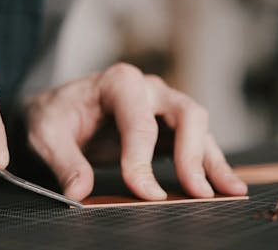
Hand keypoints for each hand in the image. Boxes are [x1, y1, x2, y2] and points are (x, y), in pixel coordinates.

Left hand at [26, 63, 246, 201]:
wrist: (60, 110)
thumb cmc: (56, 115)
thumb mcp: (47, 134)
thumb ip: (64, 161)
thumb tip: (80, 191)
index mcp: (120, 83)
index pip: (140, 123)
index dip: (143, 161)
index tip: (144, 193)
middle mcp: (149, 90)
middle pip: (187, 115)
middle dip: (192, 155)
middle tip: (195, 192)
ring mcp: (163, 107)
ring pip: (200, 129)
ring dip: (214, 161)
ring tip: (230, 191)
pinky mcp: (169, 128)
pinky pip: (198, 143)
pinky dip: (212, 164)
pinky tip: (225, 184)